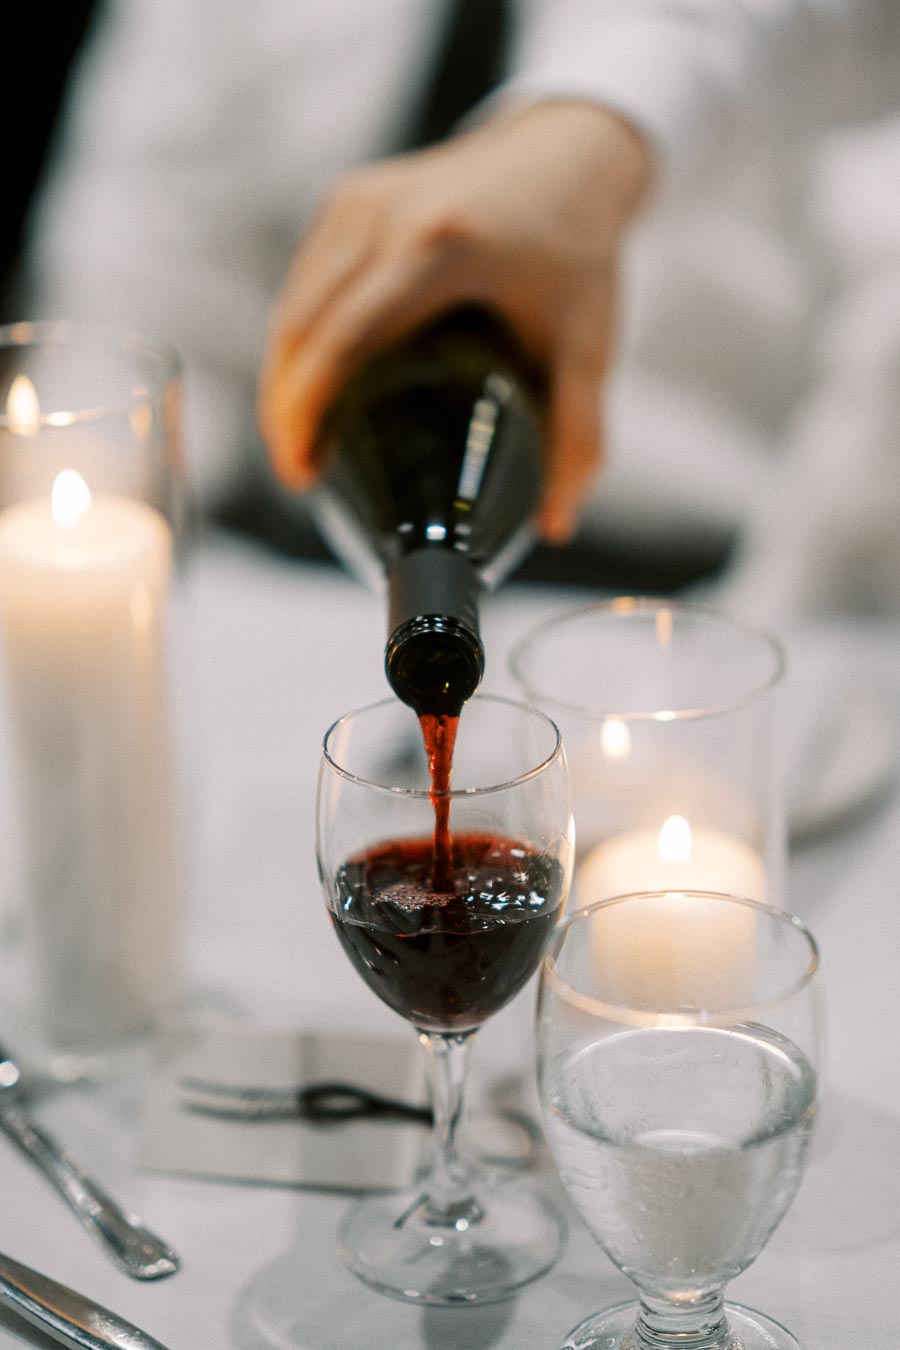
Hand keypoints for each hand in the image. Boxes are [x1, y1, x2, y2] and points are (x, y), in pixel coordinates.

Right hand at [258, 101, 651, 540]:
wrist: (571, 149)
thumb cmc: (579, 244)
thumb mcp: (589, 342)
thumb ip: (579, 436)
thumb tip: (557, 521)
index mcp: (439, 245)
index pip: (343, 339)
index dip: (307, 412)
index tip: (302, 471)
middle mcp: (385, 211)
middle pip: (300, 325)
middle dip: (284, 407)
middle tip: (300, 473)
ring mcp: (358, 198)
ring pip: (291, 303)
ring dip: (282, 375)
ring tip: (299, 441)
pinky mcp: (348, 196)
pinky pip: (303, 280)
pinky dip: (296, 337)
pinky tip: (308, 386)